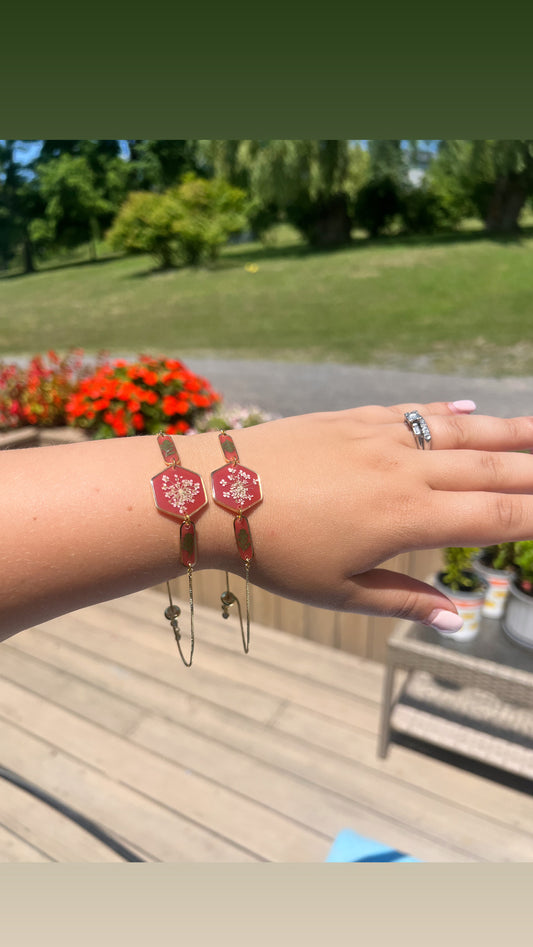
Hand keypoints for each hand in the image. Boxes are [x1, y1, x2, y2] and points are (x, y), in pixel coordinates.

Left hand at [219, 401, 532, 631]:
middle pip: (492, 467)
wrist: (213, 492)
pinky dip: (448, 412)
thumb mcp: (338, 592)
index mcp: (407, 519)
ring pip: (461, 432)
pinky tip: (471, 409)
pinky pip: (413, 413)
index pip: (495, 516)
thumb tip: (456, 618)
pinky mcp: (353, 419)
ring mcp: (380, 438)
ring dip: (510, 430)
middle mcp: (405, 471)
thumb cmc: (273, 552)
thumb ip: (403, 600)